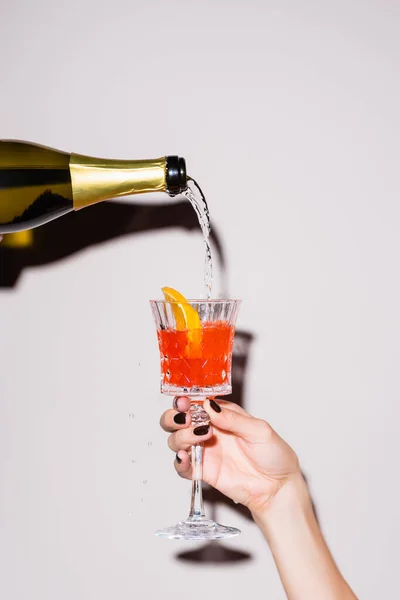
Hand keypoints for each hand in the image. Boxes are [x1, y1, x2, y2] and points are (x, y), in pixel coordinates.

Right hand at [160, 397, 300, 514]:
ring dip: (181, 436)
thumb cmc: (274, 455)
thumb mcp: (259, 430)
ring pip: (176, 440)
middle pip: (178, 420)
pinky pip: (183, 466)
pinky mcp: (203, 471)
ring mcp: (204, 451)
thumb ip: (233, 419)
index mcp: (222, 415)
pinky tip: (185, 457)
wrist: (279, 487)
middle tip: (185, 417)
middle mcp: (209, 430)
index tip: (185, 400)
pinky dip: (179, 461)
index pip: (197, 402)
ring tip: (199, 436)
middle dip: (175, 416)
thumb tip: (209, 406)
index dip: (187, 399)